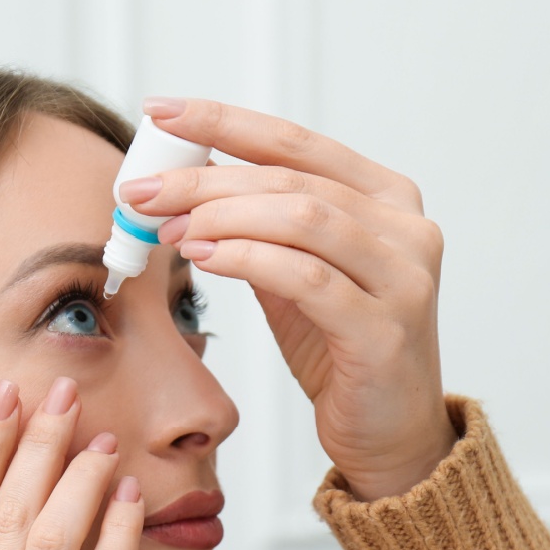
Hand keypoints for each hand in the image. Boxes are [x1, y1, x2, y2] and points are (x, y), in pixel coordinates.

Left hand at [121, 97, 456, 500]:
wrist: (392, 437)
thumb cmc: (343, 354)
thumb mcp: (298, 278)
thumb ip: (261, 230)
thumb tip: (184, 187)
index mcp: (387, 199)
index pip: (296, 143)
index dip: (224, 122)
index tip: (160, 111)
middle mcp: (406, 229)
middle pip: (291, 180)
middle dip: (205, 179)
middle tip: (143, 190)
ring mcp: (404, 278)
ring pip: (301, 219)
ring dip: (221, 217)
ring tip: (167, 227)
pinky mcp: (386, 330)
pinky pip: (306, 279)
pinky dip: (247, 260)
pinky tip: (204, 258)